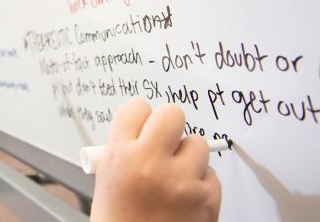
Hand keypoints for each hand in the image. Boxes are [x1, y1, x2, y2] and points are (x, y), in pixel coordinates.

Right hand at [90, 98, 220, 221]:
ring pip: (197, 144)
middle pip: (172, 114)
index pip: (136, 108)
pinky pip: (212, 175)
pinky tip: (185, 198)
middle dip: (170, 125)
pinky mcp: (206, 198)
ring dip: (189, 157)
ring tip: (175, 177)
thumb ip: (124, 150)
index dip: (141, 117)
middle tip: (166, 141)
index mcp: (120, 156)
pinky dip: (202, 183)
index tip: (143, 126)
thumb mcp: (107, 180)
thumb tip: (145, 129)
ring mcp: (181, 181)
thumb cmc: (120, 221)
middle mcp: (150, 163)